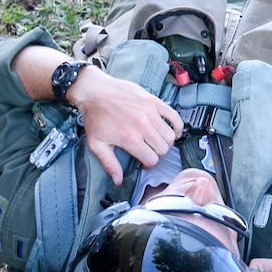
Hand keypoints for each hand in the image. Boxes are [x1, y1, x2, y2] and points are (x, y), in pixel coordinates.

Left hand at [72, 69, 181, 183]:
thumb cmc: (95, 116)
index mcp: (129, 138)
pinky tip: (172, 130)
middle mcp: (142, 126)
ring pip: (170, 135)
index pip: (152, 159)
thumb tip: (118, 180)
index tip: (143, 161)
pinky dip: (177, 126)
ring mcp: (150, 112)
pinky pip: (174, 116)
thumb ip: (109, 164)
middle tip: (149, 150)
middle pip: (163, 148)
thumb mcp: (97, 144)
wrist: (94, 92)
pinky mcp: (153, 101)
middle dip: (157, 153)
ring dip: (166, 141)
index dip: (148, 164)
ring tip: (157, 141)